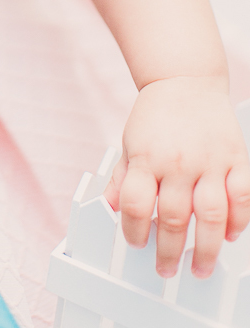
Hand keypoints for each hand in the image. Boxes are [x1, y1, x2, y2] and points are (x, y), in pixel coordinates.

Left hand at [105, 76, 249, 278]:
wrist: (185, 79)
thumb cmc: (156, 113)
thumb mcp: (129, 141)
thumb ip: (122, 177)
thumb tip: (112, 208)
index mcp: (146, 157)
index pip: (134, 204)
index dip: (132, 230)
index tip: (136, 244)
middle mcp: (177, 161)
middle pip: (172, 217)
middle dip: (168, 251)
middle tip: (166, 270)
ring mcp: (209, 160)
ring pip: (209, 214)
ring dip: (205, 248)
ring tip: (198, 269)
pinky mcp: (235, 157)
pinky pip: (241, 196)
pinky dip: (238, 220)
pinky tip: (229, 236)